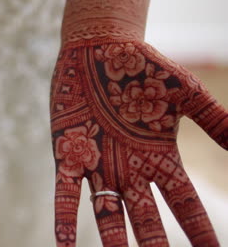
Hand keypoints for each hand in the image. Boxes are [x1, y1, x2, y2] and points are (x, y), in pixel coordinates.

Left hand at [50, 40, 225, 245]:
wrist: (100, 48)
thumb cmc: (144, 67)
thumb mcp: (186, 93)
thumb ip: (216, 119)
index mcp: (157, 156)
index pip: (183, 202)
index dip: (197, 228)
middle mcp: (128, 167)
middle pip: (145, 216)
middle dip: (155, 243)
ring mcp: (98, 163)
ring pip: (107, 211)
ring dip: (112, 240)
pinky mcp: (69, 153)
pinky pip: (66, 191)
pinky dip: (65, 217)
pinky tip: (63, 243)